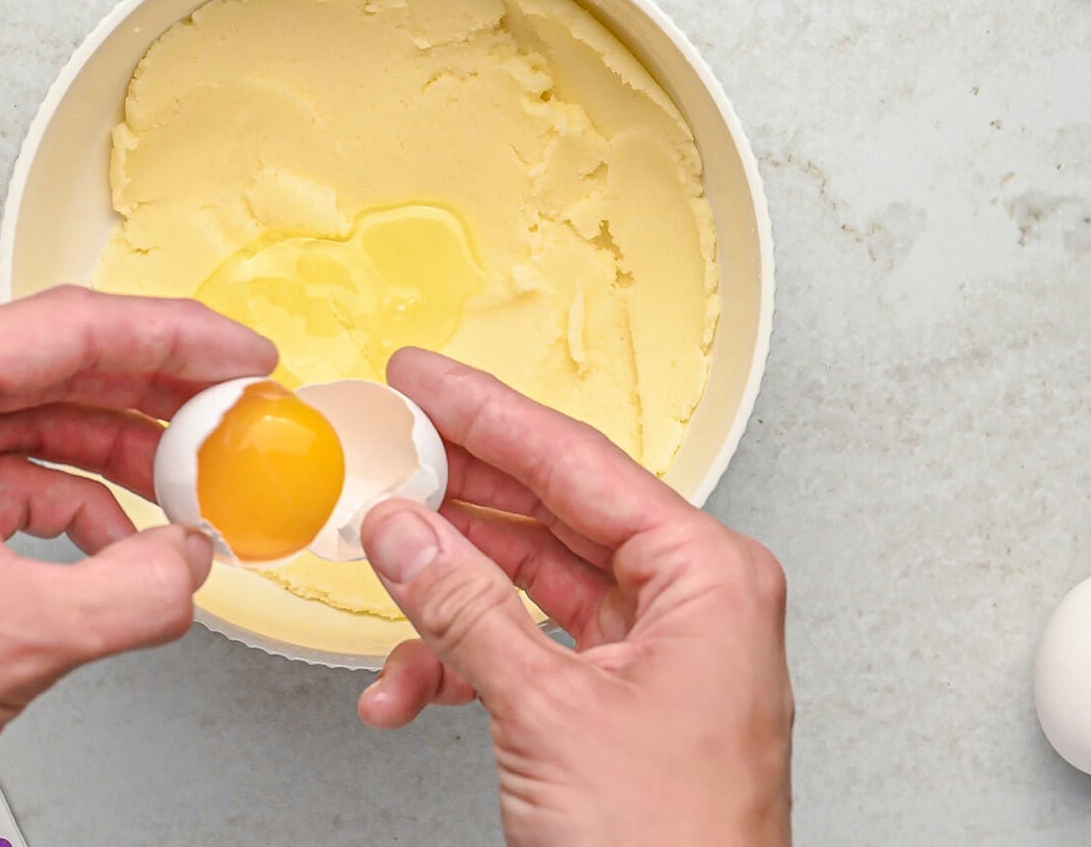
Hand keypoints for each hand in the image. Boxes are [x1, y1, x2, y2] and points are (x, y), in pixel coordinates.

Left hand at [0, 287, 276, 846]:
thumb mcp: (12, 639)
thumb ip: (134, 591)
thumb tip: (191, 563)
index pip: (66, 330)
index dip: (174, 339)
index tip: (238, 356)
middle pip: (46, 366)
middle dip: (148, 397)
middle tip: (227, 413)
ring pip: (22, 424)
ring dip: (109, 458)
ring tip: (184, 490)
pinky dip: (59, 504)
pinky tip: (112, 546)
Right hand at [358, 350, 793, 845]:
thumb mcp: (547, 711)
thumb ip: (465, 609)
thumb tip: (406, 530)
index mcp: (706, 577)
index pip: (578, 463)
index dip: (487, 414)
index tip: (423, 380)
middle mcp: (691, 603)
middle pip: (554, 513)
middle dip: (459, 496)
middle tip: (391, 449)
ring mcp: (656, 655)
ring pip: (531, 585)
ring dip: (447, 593)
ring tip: (383, 575)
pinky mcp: (619, 705)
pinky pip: (531, 652)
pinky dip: (464, 665)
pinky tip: (405, 686)